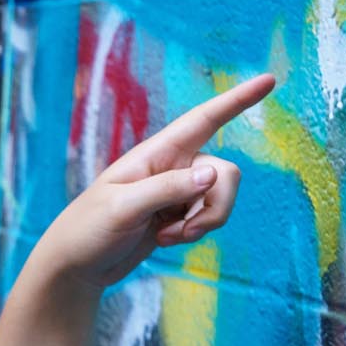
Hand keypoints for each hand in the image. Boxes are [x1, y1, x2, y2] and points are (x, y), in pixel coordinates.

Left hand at [39, 73, 275, 289]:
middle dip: (216, 206)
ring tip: (165, 237)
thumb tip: (214, 173)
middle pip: (226, 174)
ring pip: (222, 199)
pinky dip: (193, 233)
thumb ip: (167, 189)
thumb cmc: (88, 230)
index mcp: (155, 153)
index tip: (269, 79)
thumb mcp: (122, 208)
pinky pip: (209, 219)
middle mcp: (171, 167)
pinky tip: (163, 240)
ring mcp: (176, 192)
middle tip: (182, 230)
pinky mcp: (177, 216)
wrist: (76, 266)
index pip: (203, 120)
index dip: (237, 101)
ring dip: (203, 224)